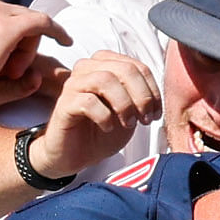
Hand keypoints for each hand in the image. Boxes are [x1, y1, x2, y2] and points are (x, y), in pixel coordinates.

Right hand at [0, 0, 53, 115]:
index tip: (3, 36)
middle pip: (10, 14)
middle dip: (13, 41)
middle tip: (5, 70)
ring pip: (24, 22)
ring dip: (24, 48)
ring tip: (10, 73)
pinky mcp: (9, 26)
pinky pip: (42, 23)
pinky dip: (55, 31)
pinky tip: (65, 41)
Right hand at [26, 42, 160, 178]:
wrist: (75, 155)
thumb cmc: (102, 131)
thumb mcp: (129, 112)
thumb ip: (141, 97)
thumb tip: (155, 95)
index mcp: (106, 64)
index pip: (137, 66)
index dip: (152, 90)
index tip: (156, 114)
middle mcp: (88, 68)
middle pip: (124, 69)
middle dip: (142, 96)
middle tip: (145, 119)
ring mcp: (74, 84)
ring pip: (105, 80)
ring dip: (124, 104)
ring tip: (128, 123)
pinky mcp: (64, 104)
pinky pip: (88, 101)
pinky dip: (104, 116)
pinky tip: (108, 127)